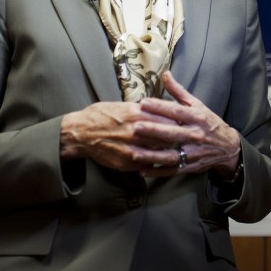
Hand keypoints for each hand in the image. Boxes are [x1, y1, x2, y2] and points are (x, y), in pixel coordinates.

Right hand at [59, 100, 184, 171]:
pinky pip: (148, 164)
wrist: (80, 133)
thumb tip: (158, 109)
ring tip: (181, 152)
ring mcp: (132, 149)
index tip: (189, 122)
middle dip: (180, 138)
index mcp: (137, 113)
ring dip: (171, 153)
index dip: (180, 121)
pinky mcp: (126, 162)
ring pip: (160, 153)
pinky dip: (157, 163)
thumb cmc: (101, 115)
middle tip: (190, 139)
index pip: (167, 118)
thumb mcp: (122, 105)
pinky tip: (164, 162)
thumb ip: (141, 109)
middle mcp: (137, 131)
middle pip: (168, 136)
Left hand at [136, 71, 241, 178]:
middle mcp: (195, 135)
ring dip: (153, 155)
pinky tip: (143, 171)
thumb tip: (165, 74)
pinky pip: (172, 170)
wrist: (228, 146)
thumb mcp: (197, 105)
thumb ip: (179, 91)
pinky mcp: (191, 166)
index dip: (160, 107)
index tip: (143, 103)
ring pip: (171, 155)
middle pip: (173, 133)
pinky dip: (158, 171)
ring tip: (135, 153)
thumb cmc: (208, 122)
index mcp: (197, 117)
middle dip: (154, 131)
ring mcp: (193, 152)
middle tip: (136, 127)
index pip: (177, 111)